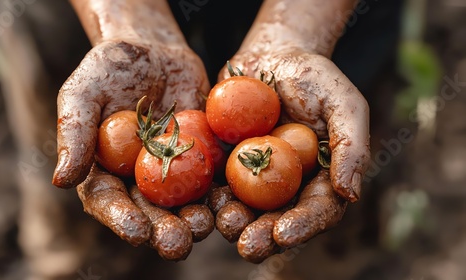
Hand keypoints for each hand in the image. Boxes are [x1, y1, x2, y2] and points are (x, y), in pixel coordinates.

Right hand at [52, 39, 213, 259]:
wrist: (154, 50)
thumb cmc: (109, 69)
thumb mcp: (83, 93)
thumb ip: (75, 133)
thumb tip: (61, 180)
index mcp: (107, 172)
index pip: (110, 202)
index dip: (122, 220)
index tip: (137, 233)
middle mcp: (142, 179)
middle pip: (152, 212)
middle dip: (164, 230)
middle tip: (177, 244)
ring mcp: (177, 170)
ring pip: (187, 202)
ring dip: (197, 218)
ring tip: (204, 225)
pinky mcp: (205, 156)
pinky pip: (216, 176)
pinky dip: (224, 190)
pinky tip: (232, 200)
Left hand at [211, 47, 369, 262]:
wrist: (271, 55)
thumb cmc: (314, 76)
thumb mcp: (343, 102)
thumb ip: (351, 145)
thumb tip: (350, 193)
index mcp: (320, 177)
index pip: (317, 210)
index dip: (303, 226)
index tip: (284, 233)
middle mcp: (287, 184)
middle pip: (277, 219)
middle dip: (264, 236)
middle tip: (248, 247)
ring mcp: (254, 176)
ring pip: (244, 209)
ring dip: (234, 222)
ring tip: (225, 223)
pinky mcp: (225, 163)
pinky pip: (216, 184)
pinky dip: (209, 196)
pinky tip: (202, 201)